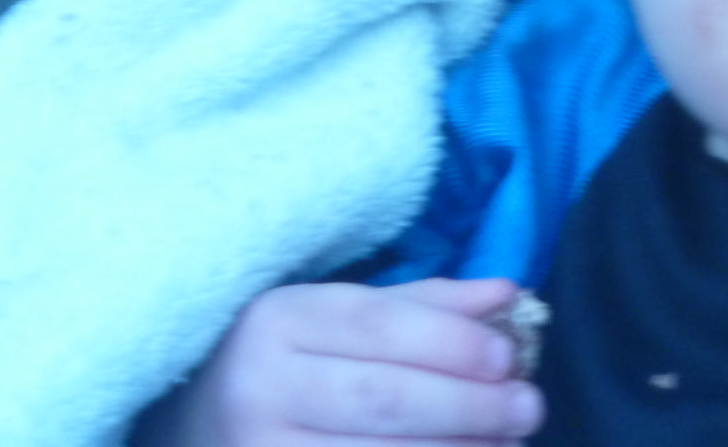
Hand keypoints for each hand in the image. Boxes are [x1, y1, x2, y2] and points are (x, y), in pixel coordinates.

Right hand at [146, 278, 544, 445]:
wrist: (198, 429)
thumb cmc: (294, 367)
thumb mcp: (345, 319)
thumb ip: (428, 307)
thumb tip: (509, 295)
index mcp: (277, 320)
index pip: (378, 325)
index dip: (452, 342)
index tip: (509, 357)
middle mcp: (255, 387)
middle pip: (384, 398)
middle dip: (470, 405)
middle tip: (529, 407)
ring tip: (506, 445)